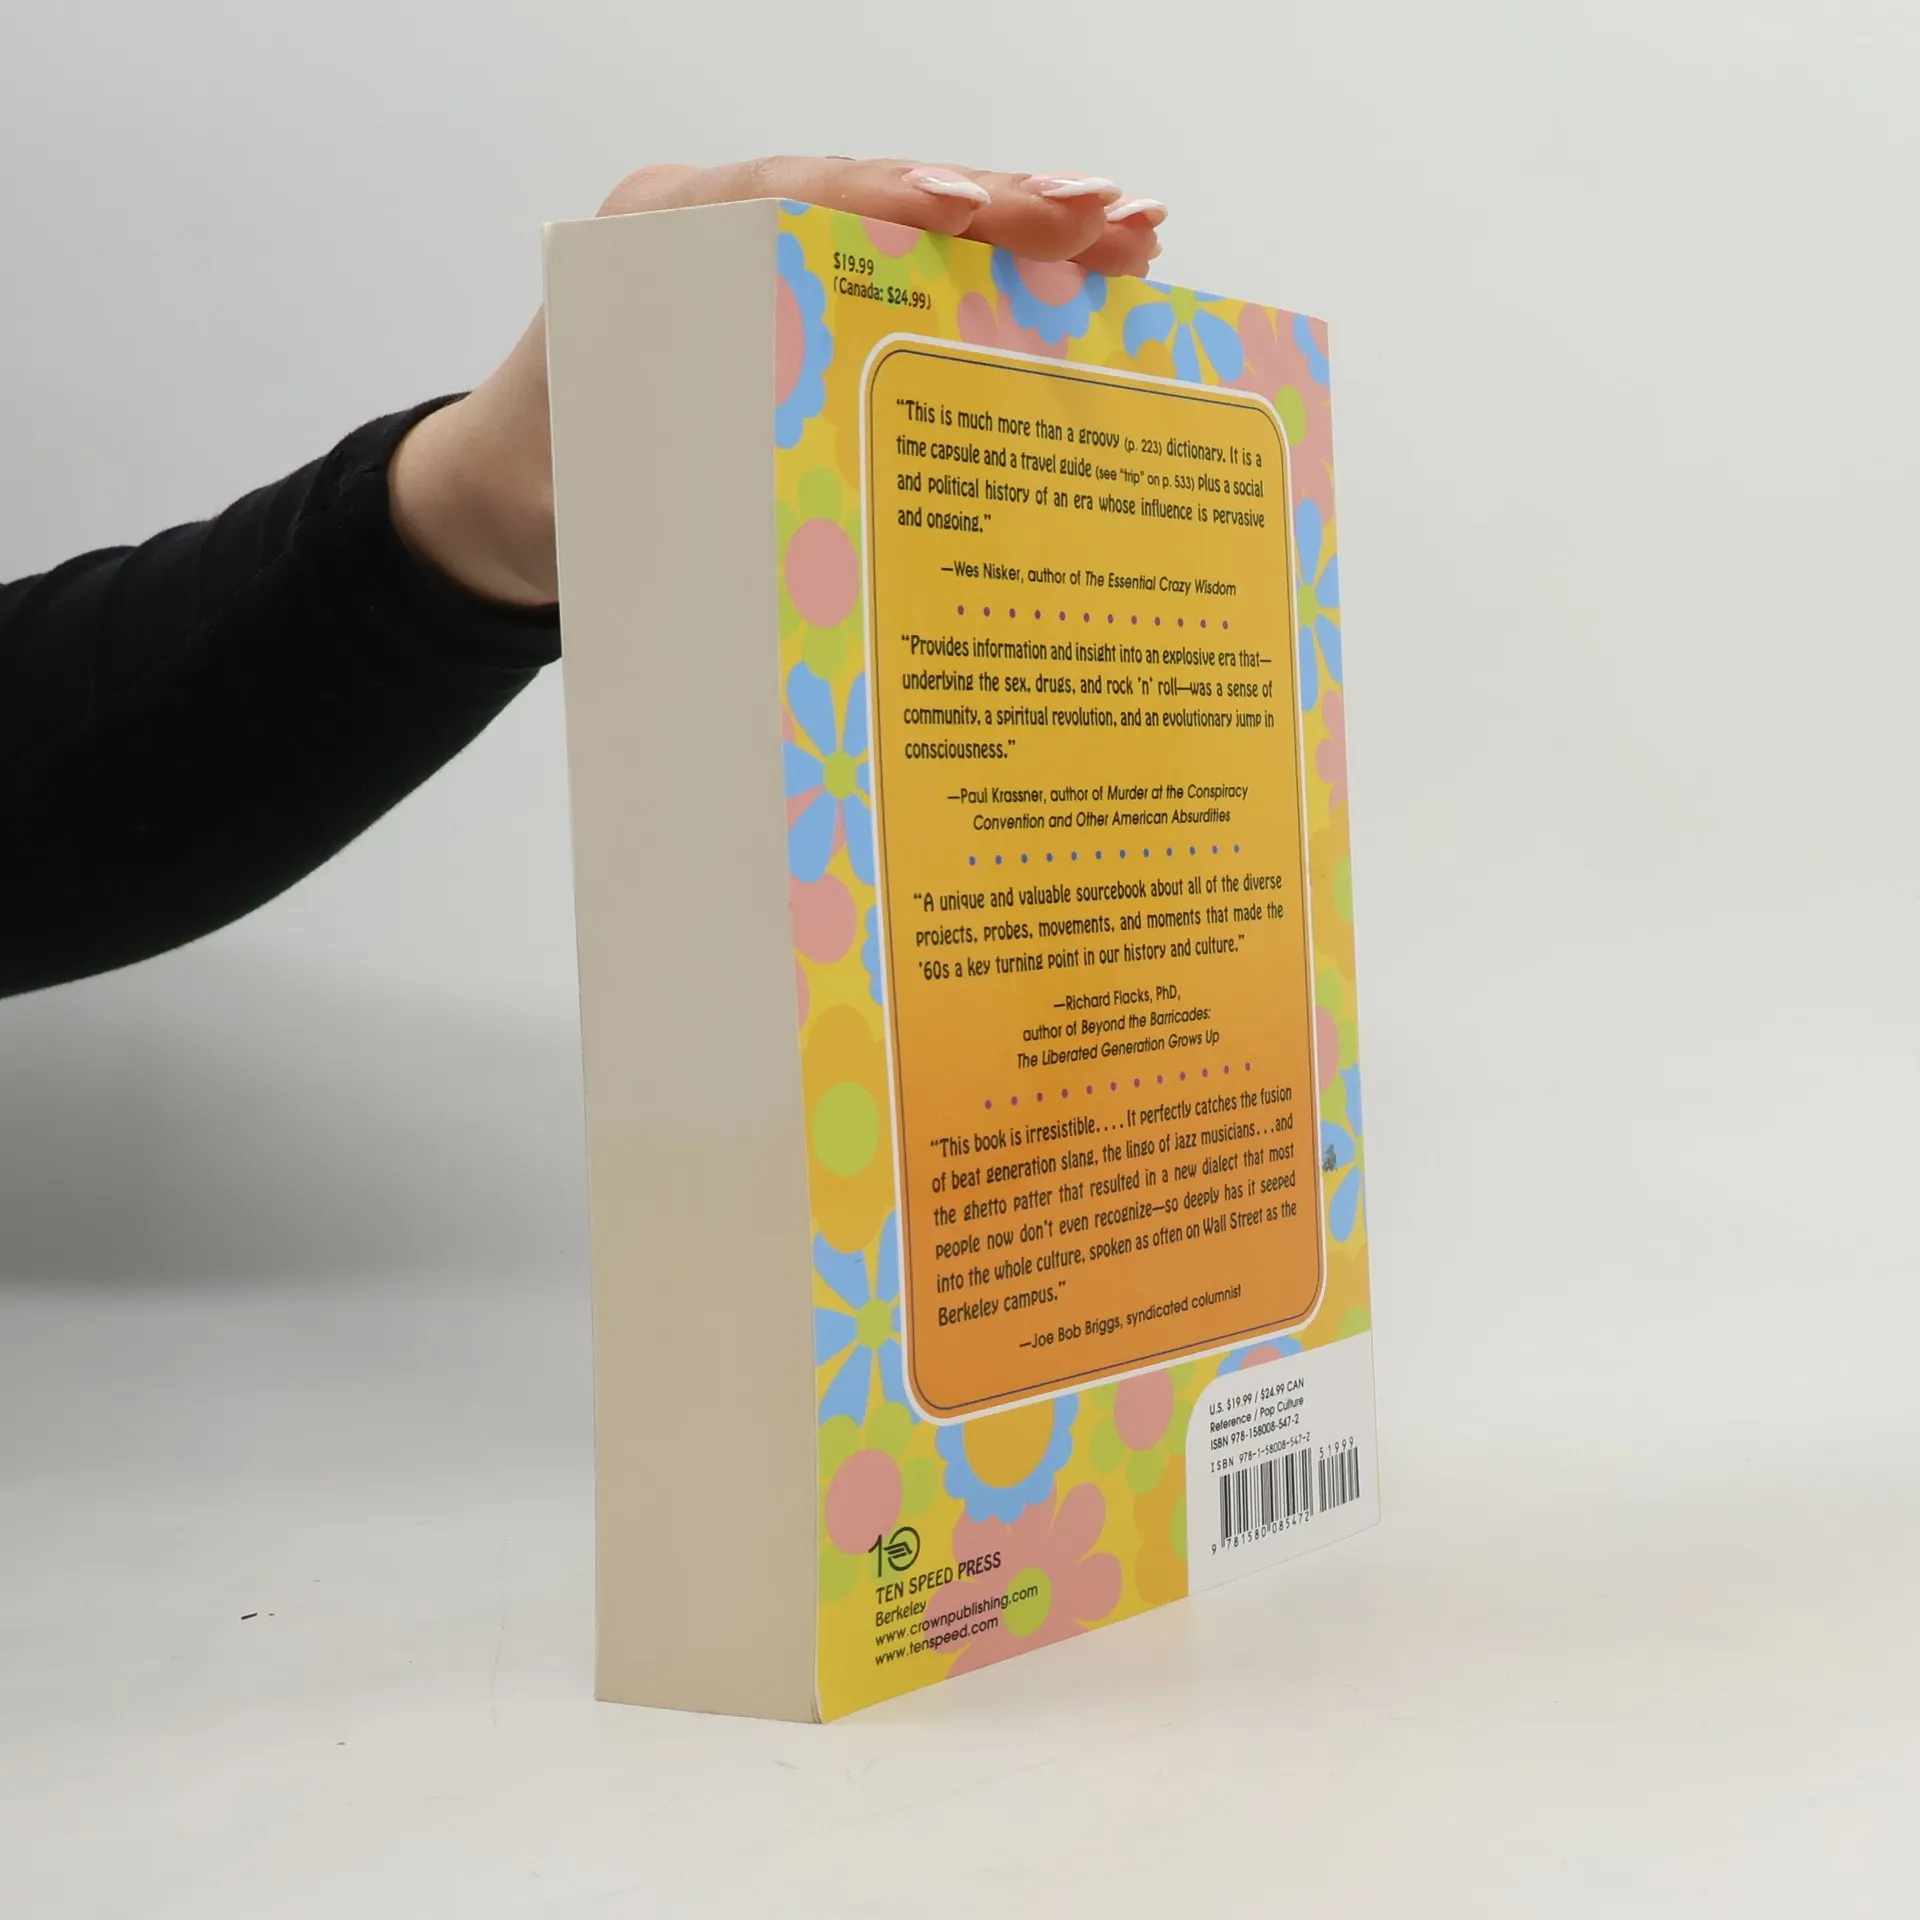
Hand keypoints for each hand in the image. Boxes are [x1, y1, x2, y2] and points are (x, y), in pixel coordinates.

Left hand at [388, 156, 1168, 607]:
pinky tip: (1078, 278)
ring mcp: (773, 258)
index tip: (959, 211)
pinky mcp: (810, 300)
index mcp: (662, 240)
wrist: (515, 493)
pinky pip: (910, 275)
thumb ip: (664, 480)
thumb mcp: (593, 487)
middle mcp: (724, 227)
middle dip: (998, 200)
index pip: (792, 197)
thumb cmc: (553, 487)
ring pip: (911, 229)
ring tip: (1130, 232)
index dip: (882, 203)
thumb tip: (768, 520)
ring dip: (1023, 229)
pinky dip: (995, 275)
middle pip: (877, 195)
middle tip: (1106, 214)